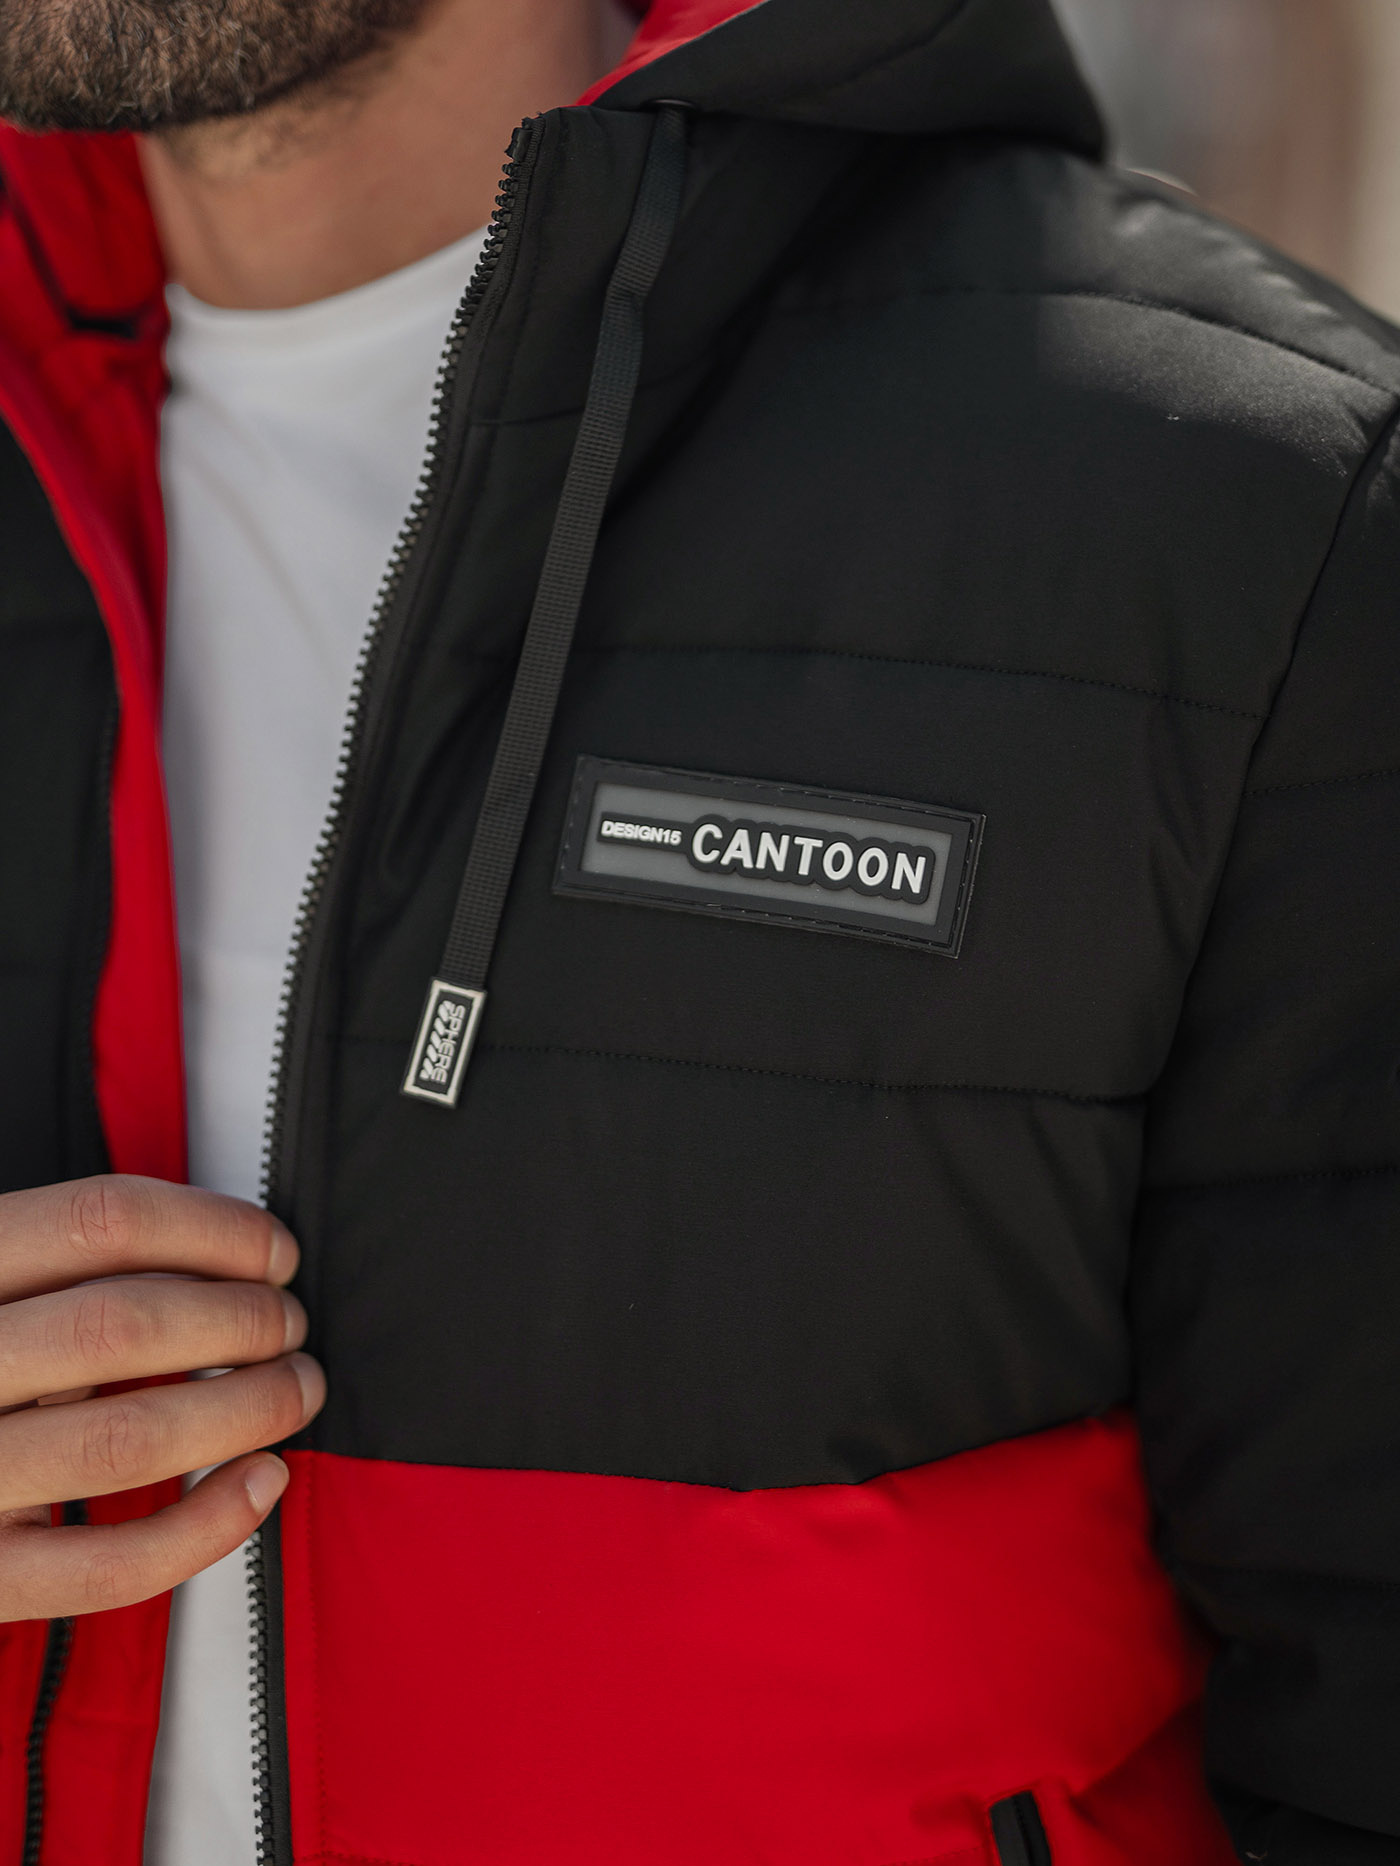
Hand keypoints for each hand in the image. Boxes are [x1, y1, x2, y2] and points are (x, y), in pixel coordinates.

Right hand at [0, 1174, 324, 1620]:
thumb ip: (70, 1267)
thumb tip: (225, 1256)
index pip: (100, 1220)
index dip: (214, 1230)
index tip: (274, 1252)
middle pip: (122, 1325)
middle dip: (242, 1320)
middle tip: (288, 1325)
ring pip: (126, 1439)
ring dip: (246, 1409)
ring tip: (294, 1390)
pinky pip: (106, 1566)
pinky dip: (207, 1524)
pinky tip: (262, 1481)